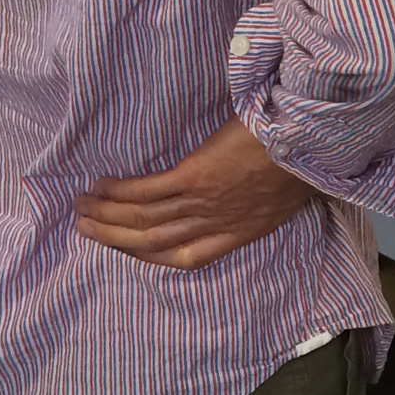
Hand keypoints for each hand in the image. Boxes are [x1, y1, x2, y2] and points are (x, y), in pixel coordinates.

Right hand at [76, 118, 317, 270]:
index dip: (150, 255)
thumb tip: (237, 190)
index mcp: (242, 233)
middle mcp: (219, 224)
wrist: (314, 137)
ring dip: (107, 216)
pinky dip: (119, 192)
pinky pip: (147, 191)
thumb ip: (256, 199)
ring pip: (145, 219)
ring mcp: (205, 203)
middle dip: (115, 238)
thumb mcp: (284, 192)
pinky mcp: (197, 177)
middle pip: (155, 241)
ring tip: (81, 208)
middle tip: (84, 229)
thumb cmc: (305, 156)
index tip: (126, 248)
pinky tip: (100, 187)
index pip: (187, 256)